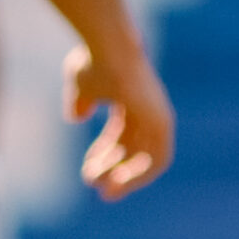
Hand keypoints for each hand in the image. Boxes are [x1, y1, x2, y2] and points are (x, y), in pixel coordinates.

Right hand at [65, 42, 174, 201]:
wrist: (107, 47)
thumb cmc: (92, 61)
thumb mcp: (80, 85)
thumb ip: (79, 101)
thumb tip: (77, 117)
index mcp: (130, 98)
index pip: (121, 134)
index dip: (104, 154)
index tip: (87, 170)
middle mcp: (147, 108)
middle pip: (132, 147)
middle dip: (112, 167)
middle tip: (93, 184)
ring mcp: (157, 115)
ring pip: (145, 158)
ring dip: (124, 177)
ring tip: (103, 190)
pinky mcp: (161, 121)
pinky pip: (157, 159)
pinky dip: (139, 174)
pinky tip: (118, 184)